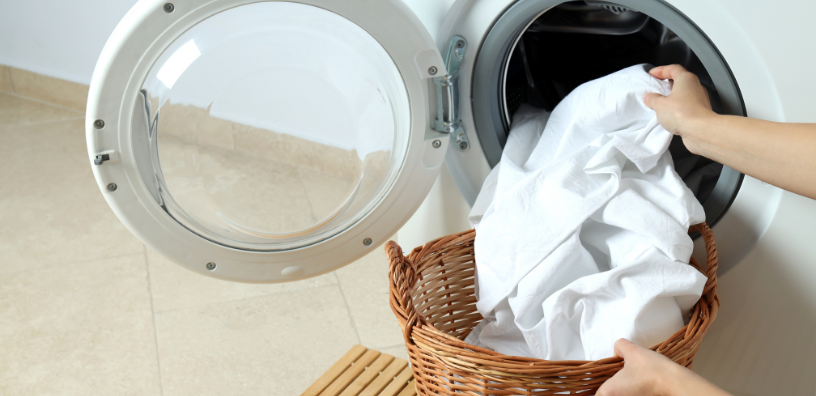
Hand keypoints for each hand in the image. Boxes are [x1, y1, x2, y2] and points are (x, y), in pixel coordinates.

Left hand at [596, 339, 731, 395]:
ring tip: (630, 380)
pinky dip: (631, 392)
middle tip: (617, 378)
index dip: (596, 388)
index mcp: (608, 392)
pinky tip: (640, 386)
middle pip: (606, 395)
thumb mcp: (632, 351)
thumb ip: (620, 347)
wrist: (675, 383)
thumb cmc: (652, 369)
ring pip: (619, 395)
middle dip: (609, 390)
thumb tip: (618, 348)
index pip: (594, 395)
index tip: (600, 382)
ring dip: (620, 391)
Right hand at [643, 64, 717, 154]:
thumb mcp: (660, 105)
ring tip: (660, 104)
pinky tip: (670, 115)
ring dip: (672, 97)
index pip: (673, 68)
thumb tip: (649, 97)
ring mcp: (700, 99)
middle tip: (655, 89)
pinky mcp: (701, 111)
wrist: (700, 130)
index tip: (651, 74)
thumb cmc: (683, 113)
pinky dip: (678, 108)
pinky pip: (687, 106)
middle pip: (679, 80)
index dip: (661, 70)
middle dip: (666, 84)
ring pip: (683, 94)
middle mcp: (695, 86)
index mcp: (686, 78)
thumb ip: (653, 99)